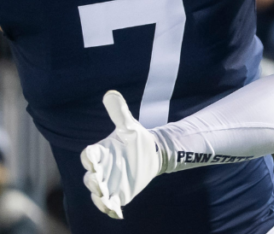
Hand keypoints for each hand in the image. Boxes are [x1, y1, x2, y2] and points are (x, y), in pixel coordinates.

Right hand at [80, 91, 163, 218]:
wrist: (151, 154)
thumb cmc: (135, 140)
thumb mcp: (129, 126)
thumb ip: (119, 112)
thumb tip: (110, 93)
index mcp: (100, 152)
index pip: (89, 155)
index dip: (90, 156)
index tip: (93, 155)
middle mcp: (100, 169)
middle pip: (90, 177)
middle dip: (93, 179)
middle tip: (98, 179)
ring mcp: (109, 183)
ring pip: (98, 193)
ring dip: (100, 197)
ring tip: (105, 198)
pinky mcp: (119, 194)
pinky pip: (111, 205)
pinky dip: (112, 210)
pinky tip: (117, 213)